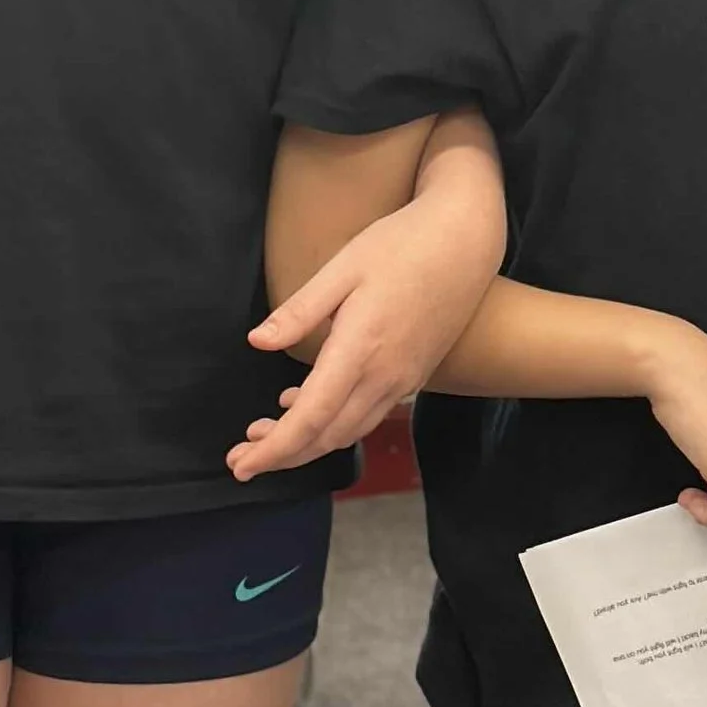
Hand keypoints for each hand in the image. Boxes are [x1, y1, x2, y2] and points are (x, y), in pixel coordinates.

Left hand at [229, 114, 506, 478]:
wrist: (466, 240)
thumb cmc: (403, 244)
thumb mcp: (343, 267)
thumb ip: (299, 311)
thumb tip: (257, 342)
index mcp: (361, 349)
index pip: (311, 418)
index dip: (273, 450)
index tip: (241, 466)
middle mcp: (386, 376)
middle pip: (328, 437)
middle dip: (282, 455)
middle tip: (240, 458)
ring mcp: (404, 379)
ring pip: (350, 431)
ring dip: (307, 444)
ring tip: (265, 435)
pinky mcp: (415, 374)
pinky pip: (369, 415)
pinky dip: (334, 423)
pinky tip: (306, 404)